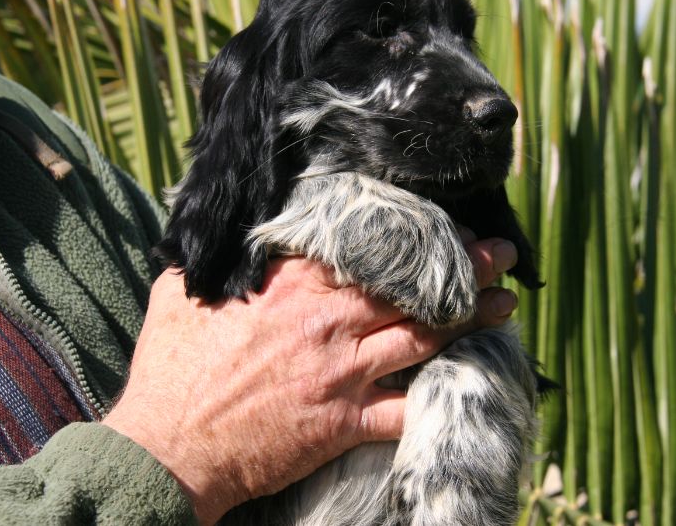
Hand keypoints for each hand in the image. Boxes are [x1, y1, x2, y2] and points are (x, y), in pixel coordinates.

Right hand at [103, 236, 518, 524]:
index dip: (412, 237)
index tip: (442, 226)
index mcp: (290, 286)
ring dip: (470, 322)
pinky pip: (405, 409)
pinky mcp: (344, 422)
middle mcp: (326, 322)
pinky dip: (440, 397)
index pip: (366, 250)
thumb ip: (215, 262)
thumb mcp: (183, 295)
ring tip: (506, 304)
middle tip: (499, 254)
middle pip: (409, 288)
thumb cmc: (170, 372)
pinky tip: (473, 385)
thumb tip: (222, 234)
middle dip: (462, 268)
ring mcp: (340, 372)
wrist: (169, 449)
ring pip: (422, 339)